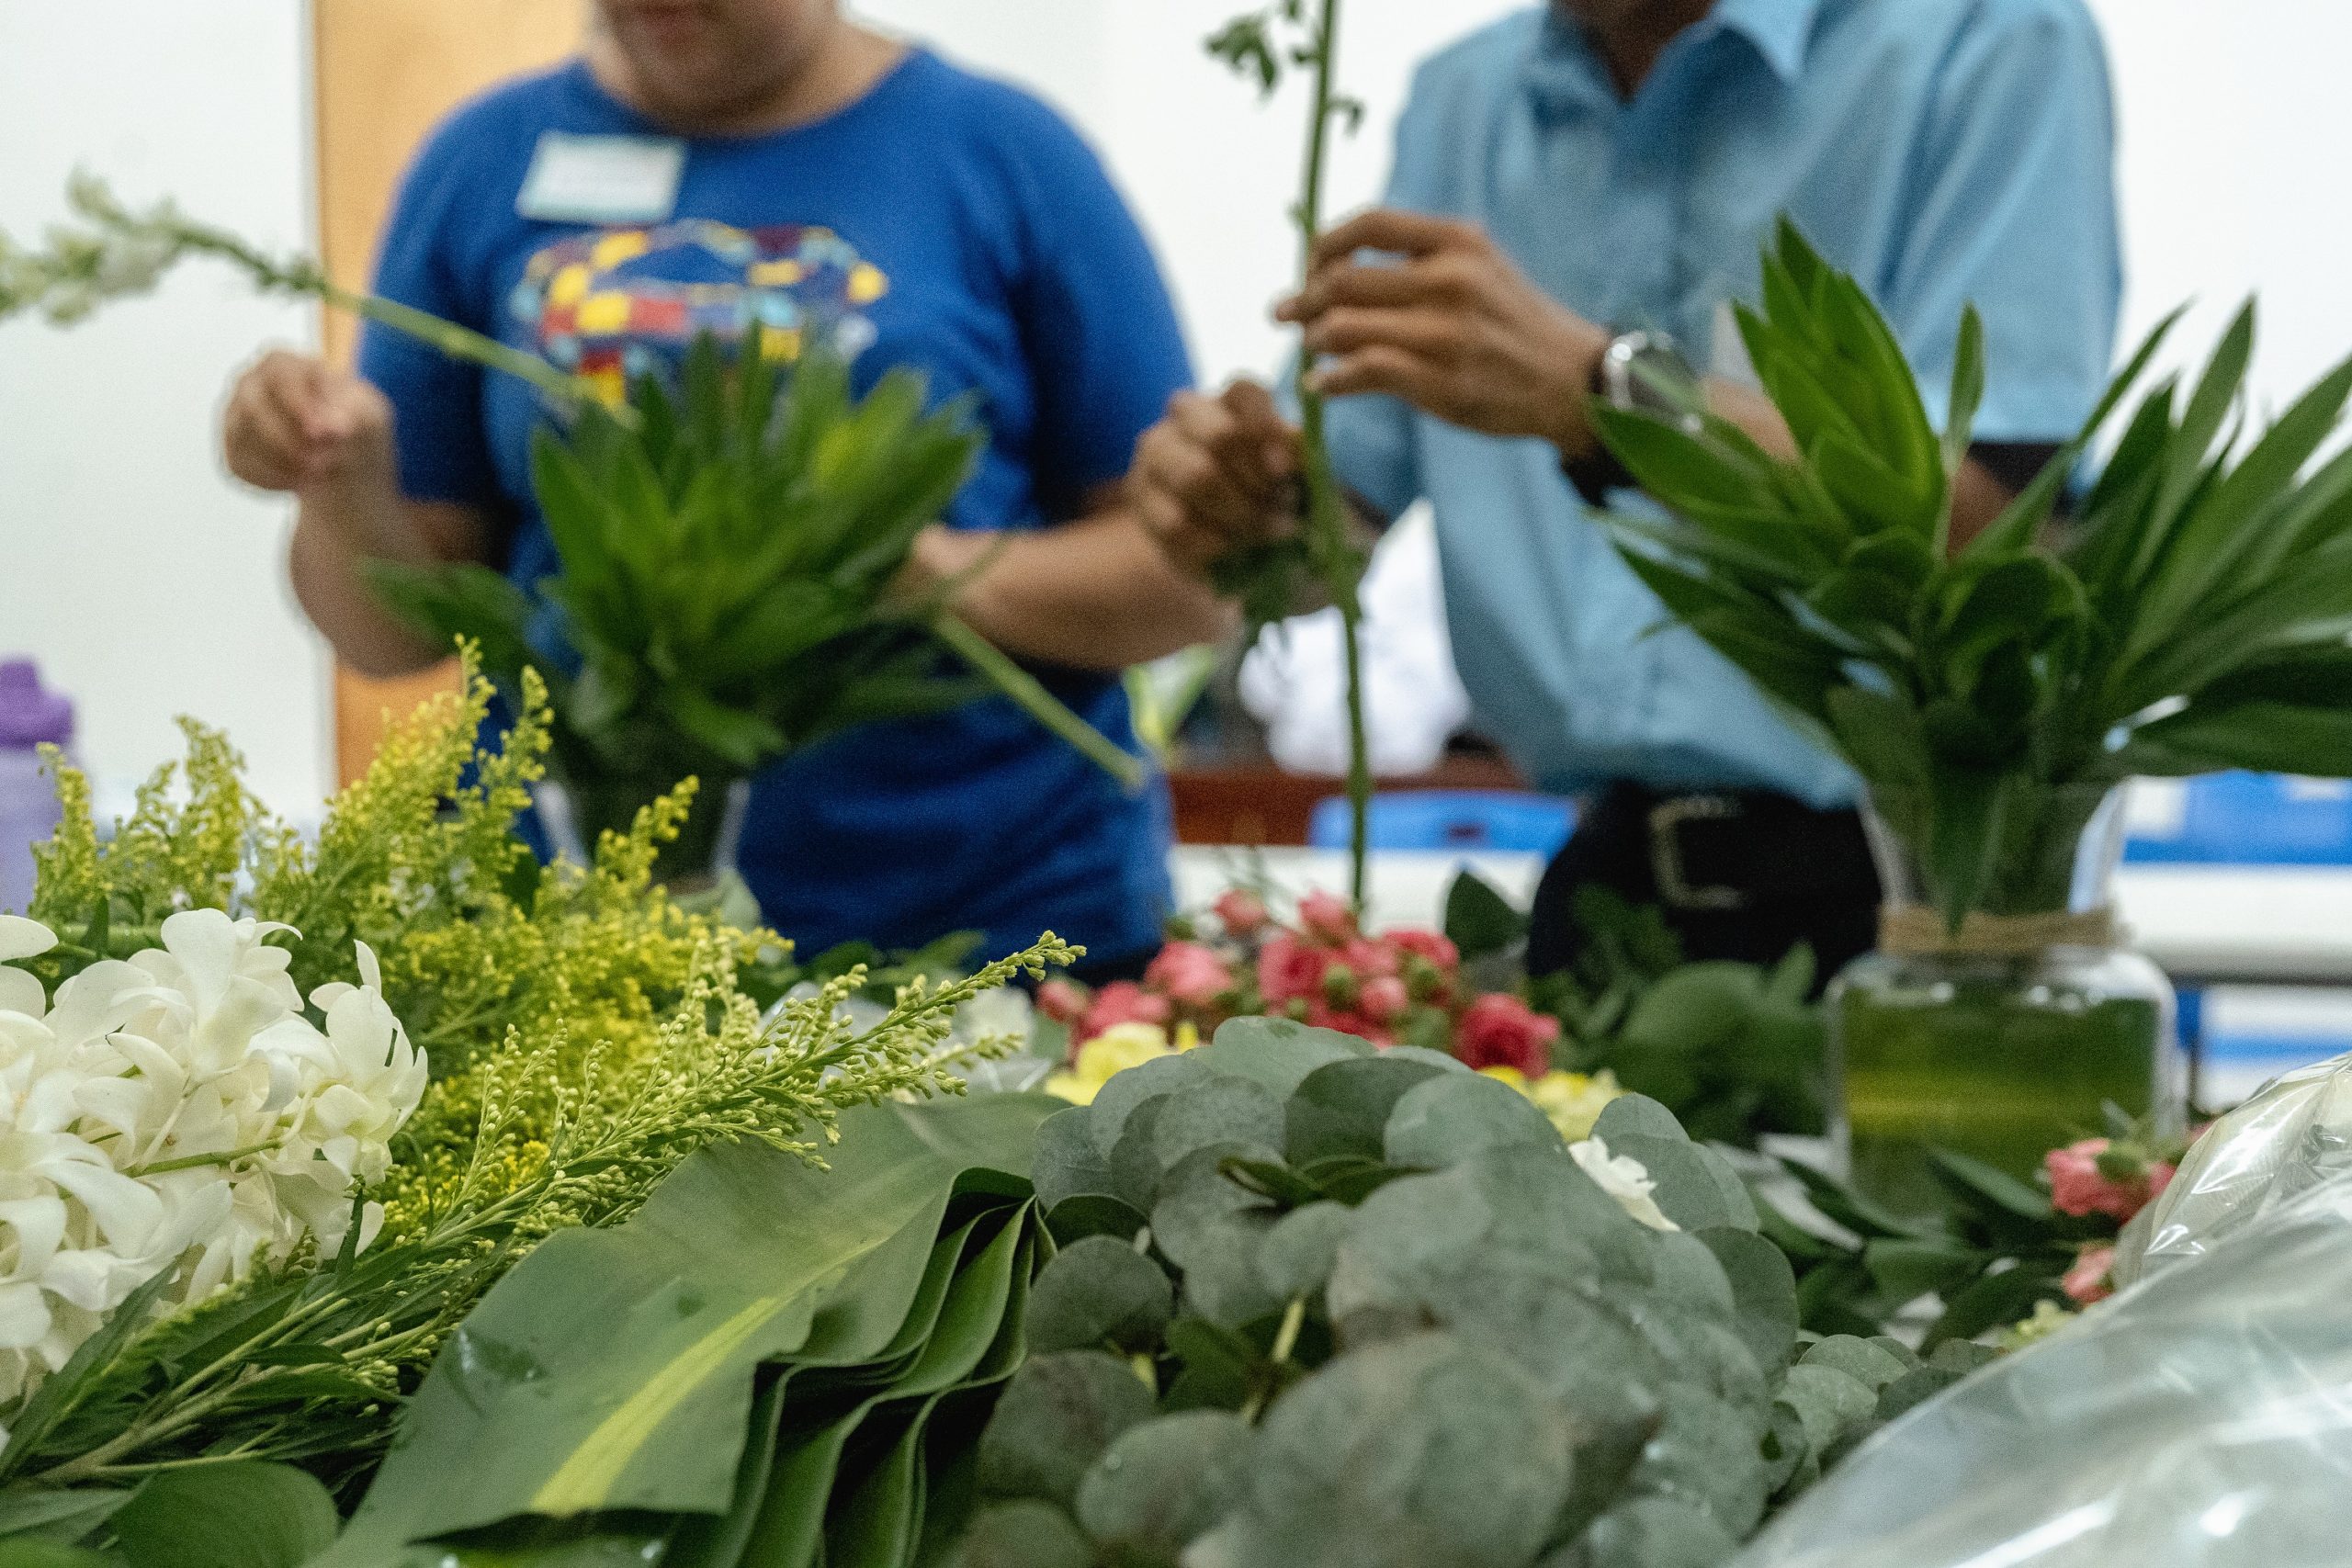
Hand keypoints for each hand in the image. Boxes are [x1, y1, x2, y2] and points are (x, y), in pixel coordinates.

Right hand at [222, 350, 395, 496]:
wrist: (342, 454)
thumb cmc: (354, 422)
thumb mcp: (368, 414)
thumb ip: (354, 415)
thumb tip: (328, 428)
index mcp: (282, 363)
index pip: (281, 377)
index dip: (299, 406)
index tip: (323, 435)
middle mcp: (250, 384)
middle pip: (252, 408)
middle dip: (288, 441)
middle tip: (323, 465)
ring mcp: (236, 416)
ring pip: (243, 441)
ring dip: (284, 464)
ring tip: (321, 475)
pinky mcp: (234, 450)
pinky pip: (241, 467)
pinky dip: (273, 480)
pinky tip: (302, 481)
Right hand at [1130, 380, 1301, 576]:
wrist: (1244, 550)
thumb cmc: (1279, 502)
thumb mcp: (1302, 480)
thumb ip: (1301, 459)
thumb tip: (1294, 445)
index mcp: (1232, 401)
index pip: (1246, 392)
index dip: (1268, 431)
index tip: (1287, 472)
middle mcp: (1187, 417)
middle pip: (1218, 434)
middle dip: (1256, 480)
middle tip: (1280, 512)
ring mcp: (1156, 455)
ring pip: (1194, 477)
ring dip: (1237, 513)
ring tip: (1262, 536)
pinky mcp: (1140, 498)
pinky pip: (1176, 522)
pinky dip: (1213, 543)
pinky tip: (1233, 552)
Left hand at [1279, 208, 1610, 460]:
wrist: (1571, 379)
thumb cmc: (1513, 324)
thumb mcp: (1480, 267)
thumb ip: (1421, 258)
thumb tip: (1339, 263)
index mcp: (1456, 241)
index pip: (1366, 225)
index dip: (1323, 246)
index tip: (1309, 267)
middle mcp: (1450, 279)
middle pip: (1341, 280)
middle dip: (1302, 300)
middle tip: (1286, 316)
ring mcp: (1445, 333)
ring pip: (1343, 327)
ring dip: (1312, 340)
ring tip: (1310, 350)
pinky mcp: (1441, 382)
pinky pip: (1361, 373)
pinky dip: (1330, 380)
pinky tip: (1322, 385)